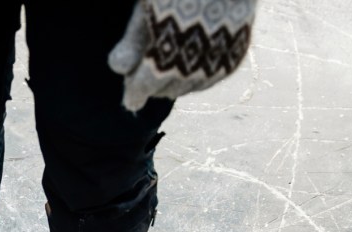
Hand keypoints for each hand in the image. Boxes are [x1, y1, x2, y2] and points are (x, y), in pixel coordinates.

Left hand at [108, 0, 255, 111]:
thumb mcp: (150, 6)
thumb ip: (133, 39)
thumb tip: (118, 69)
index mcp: (165, 51)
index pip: (144, 86)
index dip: (134, 94)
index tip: (131, 101)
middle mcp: (193, 63)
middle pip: (166, 88)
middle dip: (152, 85)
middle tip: (145, 74)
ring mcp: (216, 62)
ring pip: (187, 87)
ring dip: (173, 83)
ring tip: (165, 69)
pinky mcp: (233, 57)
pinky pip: (209, 80)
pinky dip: (196, 78)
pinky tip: (188, 68)